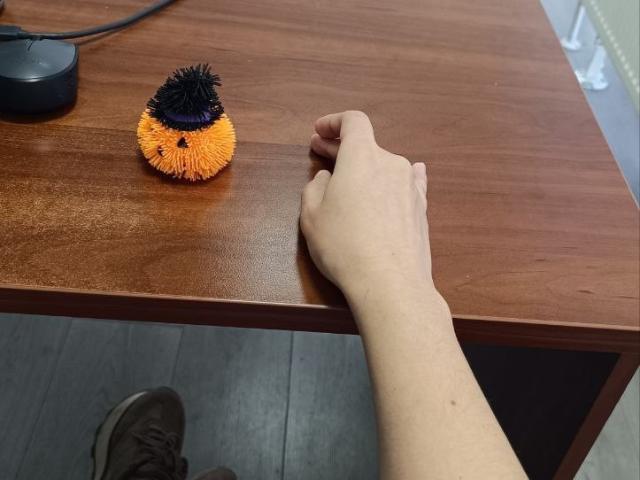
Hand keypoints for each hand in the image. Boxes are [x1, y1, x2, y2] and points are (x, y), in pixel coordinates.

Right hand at [300, 111, 435, 302]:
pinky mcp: (421, 208)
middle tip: (320, 152)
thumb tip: (328, 179)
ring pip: (385, 166)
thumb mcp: (312, 215)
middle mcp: (391, 163)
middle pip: (366, 145)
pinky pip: (407, 183)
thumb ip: (315, 187)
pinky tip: (405, 175)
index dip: (334, 122)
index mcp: (362, 156)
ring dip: (366, 169)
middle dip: (341, 147)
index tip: (319, 131)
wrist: (390, 282)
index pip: (353, 122)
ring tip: (351, 178)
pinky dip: (395, 179)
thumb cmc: (344, 245)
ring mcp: (410, 186)